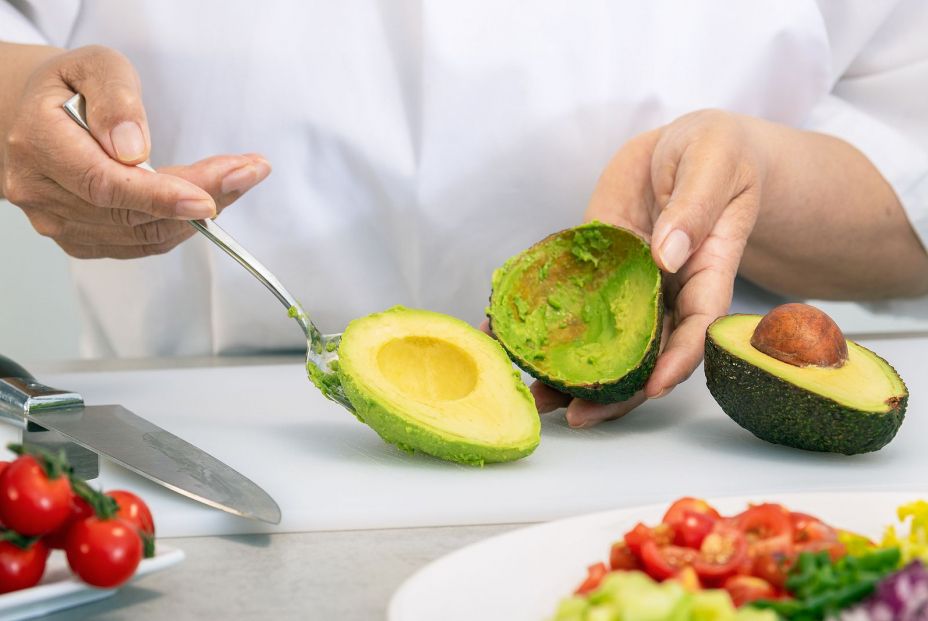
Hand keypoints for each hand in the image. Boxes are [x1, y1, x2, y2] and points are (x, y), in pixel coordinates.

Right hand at [1, 45, 269, 258]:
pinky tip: (209, 198)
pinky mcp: (84, 241)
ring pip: (145, 233)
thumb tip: (132, 147)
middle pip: (132, 213)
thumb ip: (114, 98)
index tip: (207, 198)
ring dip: (201, 211)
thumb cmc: (71, 88)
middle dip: (201, 195)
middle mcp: (43, 192)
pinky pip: (143, 242)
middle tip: (248, 172)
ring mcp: (61, 223)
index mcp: (38, 143)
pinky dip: (182, 224)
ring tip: (238, 178)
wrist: (41, 117)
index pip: (103, 183)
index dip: (159, 197)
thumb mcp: (95, 66)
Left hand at [536, 109, 767, 426]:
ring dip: (573, 370)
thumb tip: (666, 255)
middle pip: (646, 352)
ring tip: (536, 394)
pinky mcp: (595, 265)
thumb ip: (694, 207)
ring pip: (605, 337)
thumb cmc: (715, 151)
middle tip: (577, 415)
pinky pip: (569, 295)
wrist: (681, 144)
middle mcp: (667, 289)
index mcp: (707, 271)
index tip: (653, 387)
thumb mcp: (714, 163)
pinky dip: (542, 317)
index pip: (697, 327)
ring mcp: (629, 282)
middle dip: (615, 390)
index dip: (677, 361)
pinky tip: (506, 333)